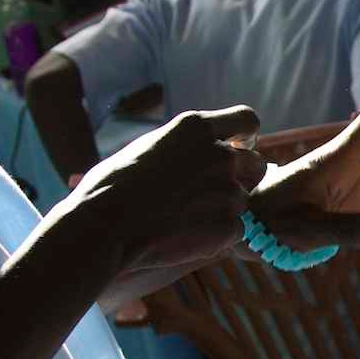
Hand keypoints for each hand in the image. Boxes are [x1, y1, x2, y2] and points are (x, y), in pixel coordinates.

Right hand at [62, 105, 264, 287]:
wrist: (103, 227)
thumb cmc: (112, 187)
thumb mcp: (149, 147)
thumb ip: (183, 146)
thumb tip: (199, 151)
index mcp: (197, 127)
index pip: (248, 120)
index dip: (245, 137)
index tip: (236, 148)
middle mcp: (220, 154)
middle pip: (255, 163)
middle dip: (241, 178)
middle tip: (212, 193)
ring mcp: (228, 190)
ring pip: (244, 200)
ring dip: (224, 209)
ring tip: (186, 219)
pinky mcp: (229, 225)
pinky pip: (236, 230)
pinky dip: (218, 236)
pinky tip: (187, 238)